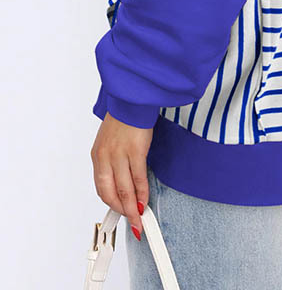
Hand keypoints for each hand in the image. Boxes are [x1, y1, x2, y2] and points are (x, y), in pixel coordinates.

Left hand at [90, 112, 153, 239]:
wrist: (132, 99)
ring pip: (125, 189)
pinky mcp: (136, 150)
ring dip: (133, 206)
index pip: (102, 188)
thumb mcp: (111, 142)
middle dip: (123, 210)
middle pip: (111, 192)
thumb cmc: (124, 119)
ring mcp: (119, 154)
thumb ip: (113, 162)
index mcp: (98, 156)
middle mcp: (105, 157)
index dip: (112, 204)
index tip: (121, 213)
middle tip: (133, 221)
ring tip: (139, 217)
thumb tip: (123, 183)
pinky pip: (138, 177)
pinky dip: (142, 191)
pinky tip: (146, 199)